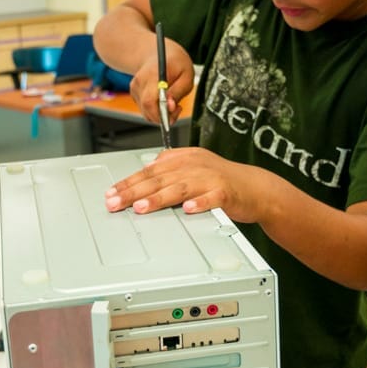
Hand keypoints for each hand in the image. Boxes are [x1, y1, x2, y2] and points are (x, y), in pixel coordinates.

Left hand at [103, 148, 270, 222]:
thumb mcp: (193, 167)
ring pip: (180, 188)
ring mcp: (211, 178)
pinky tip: (188, 209)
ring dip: (159, 198)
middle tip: (115, 202)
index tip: (111, 193)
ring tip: (140, 207)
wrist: (255, 188)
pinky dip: (200, 204)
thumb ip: (169, 169)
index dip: (129, 182)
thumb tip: (144, 175)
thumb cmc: (222, 180)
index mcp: (184, 158)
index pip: (150, 170)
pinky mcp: (226, 192)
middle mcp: (195, 165)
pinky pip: (211, 198)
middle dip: (133, 191)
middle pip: (159, 178)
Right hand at [126, 39, 194, 124]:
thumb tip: (170, 107)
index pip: (149, 101)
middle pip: (147, 109)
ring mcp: (135, 88)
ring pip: (146, 112)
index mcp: (152, 75)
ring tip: (172, 102)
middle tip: (176, 108)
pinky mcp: (134, 93)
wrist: (157, 52)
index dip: (161, 113)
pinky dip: (156, 110)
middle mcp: (140, 82)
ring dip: (160, 114)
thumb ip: (178, 92)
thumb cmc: (174, 62)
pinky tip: (163, 100)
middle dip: (163, 116)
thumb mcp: (186, 74)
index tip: (174, 111)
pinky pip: (145, 109)